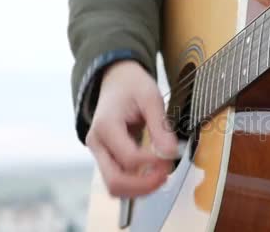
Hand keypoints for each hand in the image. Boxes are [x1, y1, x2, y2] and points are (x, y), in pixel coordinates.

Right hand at [85, 60, 178, 197]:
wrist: (115, 80)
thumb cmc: (133, 86)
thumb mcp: (151, 98)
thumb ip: (160, 126)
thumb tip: (171, 153)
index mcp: (106, 125)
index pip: (129, 157)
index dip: (153, 162)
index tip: (172, 155)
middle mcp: (97, 143)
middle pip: (115, 181)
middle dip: (144, 184)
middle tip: (167, 174)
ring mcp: (99, 153)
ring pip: (114, 187)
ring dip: (140, 189)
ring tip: (162, 176)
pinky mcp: (105, 158)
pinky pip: (118, 180)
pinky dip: (135, 184)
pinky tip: (153, 175)